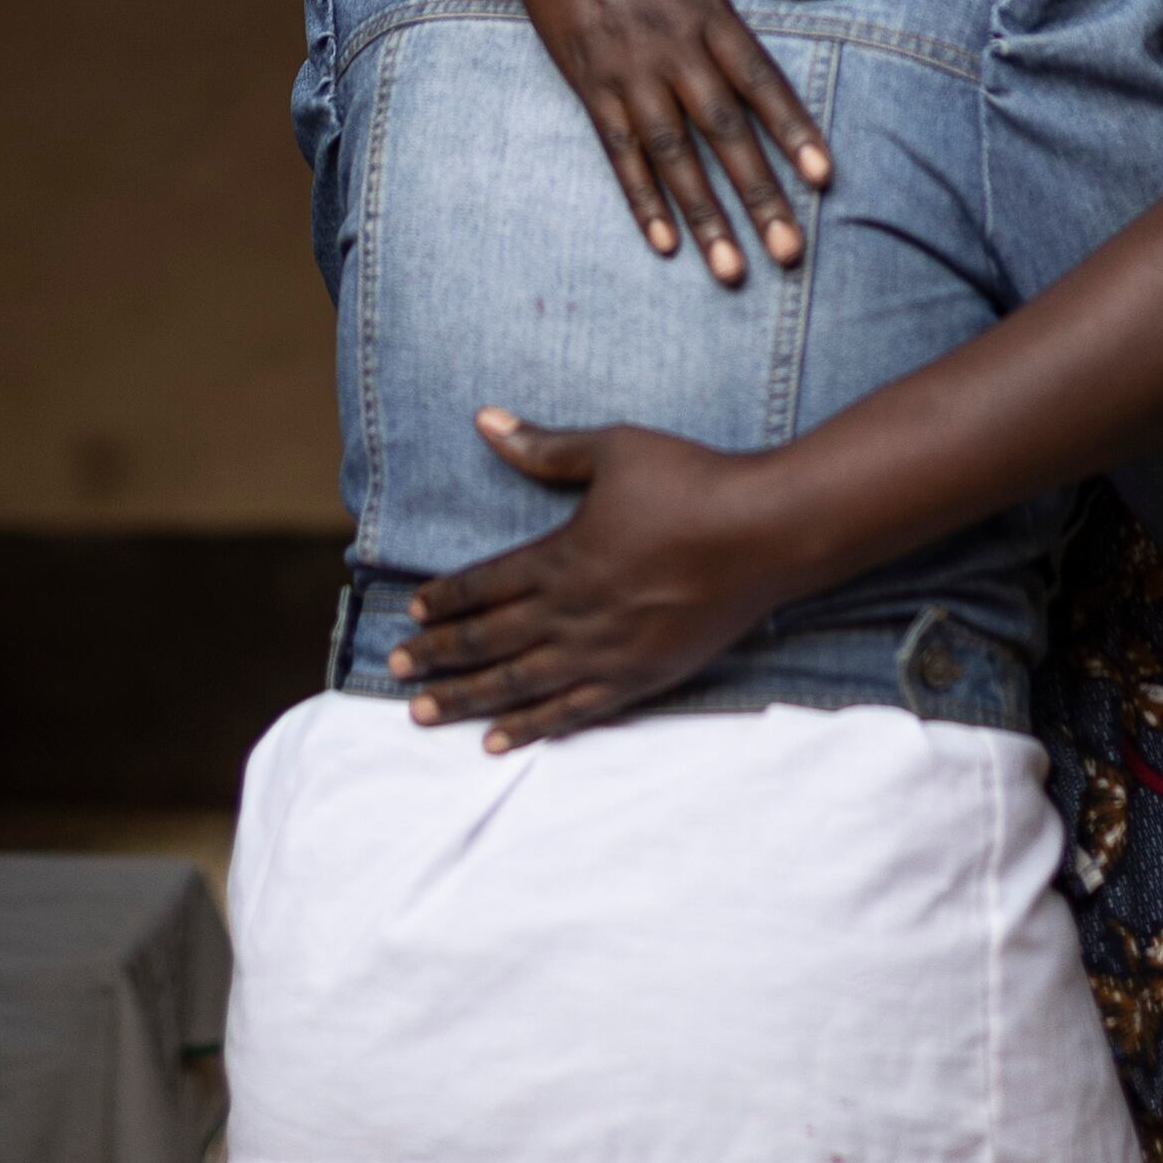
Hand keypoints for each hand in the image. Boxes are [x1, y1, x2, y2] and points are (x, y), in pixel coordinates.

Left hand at [387, 414, 793, 744]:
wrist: (766, 531)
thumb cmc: (692, 481)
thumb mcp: (614, 450)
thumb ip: (545, 446)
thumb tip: (484, 420)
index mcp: (563, 557)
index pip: (485, 587)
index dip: (444, 601)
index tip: (412, 614)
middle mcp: (575, 613)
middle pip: (489, 642)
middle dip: (438, 657)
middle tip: (396, 672)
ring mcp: (607, 652)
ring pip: (520, 685)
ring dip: (467, 700)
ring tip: (423, 716)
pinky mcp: (641, 678)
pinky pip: (573, 712)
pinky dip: (531, 728)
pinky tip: (498, 742)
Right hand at [470, 0, 853, 283]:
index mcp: (707, 10)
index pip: (759, 82)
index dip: (793, 130)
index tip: (823, 178)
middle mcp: (669, 48)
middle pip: (722, 132)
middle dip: (759, 194)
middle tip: (790, 252)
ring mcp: (624, 71)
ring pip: (672, 155)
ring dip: (704, 214)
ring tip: (732, 269)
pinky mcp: (587, 84)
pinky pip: (617, 151)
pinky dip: (641, 197)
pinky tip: (664, 243)